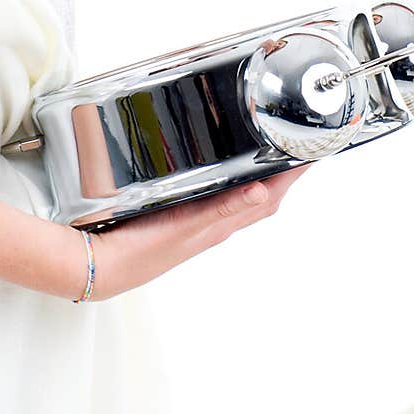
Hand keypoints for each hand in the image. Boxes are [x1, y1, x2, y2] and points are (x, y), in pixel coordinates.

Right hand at [79, 166, 311, 301]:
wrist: (100, 265)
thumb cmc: (140, 251)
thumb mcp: (186, 225)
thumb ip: (223, 208)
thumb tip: (263, 192)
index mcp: (219, 225)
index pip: (268, 197)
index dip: (292, 175)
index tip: (313, 153)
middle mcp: (212, 225)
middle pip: (260, 197)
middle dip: (282, 174)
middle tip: (297, 148)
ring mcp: (195, 224)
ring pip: (237, 198)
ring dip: (258, 178)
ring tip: (269, 157)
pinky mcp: (178, 220)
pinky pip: (213, 200)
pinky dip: (226, 185)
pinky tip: (219, 176)